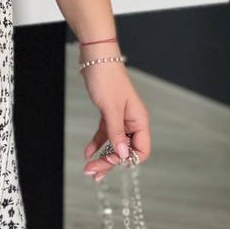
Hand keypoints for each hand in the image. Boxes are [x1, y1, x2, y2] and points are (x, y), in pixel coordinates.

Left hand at [80, 61, 150, 181]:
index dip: (126, 160)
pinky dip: (97, 143)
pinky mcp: (108, 112)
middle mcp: (132, 121)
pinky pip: (105, 133)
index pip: (141, 150)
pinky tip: (88, 151)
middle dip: (110, 162)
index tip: (109, 162)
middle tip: (93, 172)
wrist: (95, 56)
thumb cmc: (106, 78)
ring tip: (89, 169)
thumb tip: (123, 156)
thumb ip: (116, 133)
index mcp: (139, 120)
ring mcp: (120, 117)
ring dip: (103, 156)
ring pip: (115, 144)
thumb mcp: (110, 108)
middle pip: (126, 150)